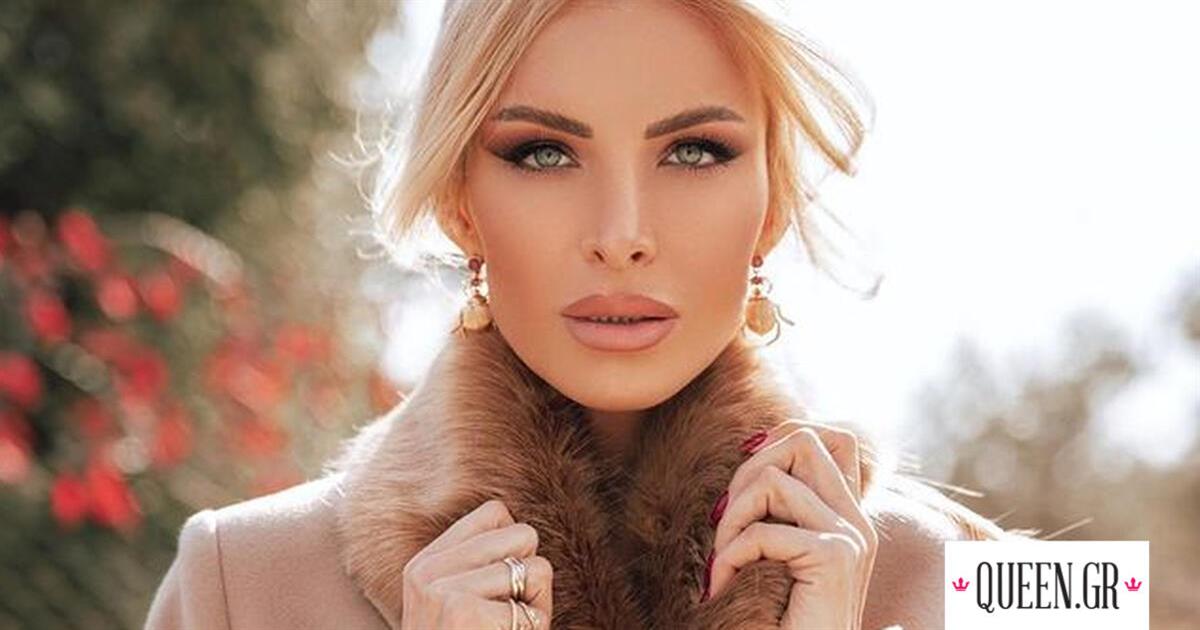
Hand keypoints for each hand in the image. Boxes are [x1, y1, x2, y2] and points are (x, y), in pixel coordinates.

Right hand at [401, 499, 552, 628]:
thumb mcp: (457, 604)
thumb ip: (479, 565)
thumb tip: (521, 523)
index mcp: (425, 565)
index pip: (496, 513)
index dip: (514, 548)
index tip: (499, 588)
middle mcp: (428, 571)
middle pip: (523, 534)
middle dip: (530, 576)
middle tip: (507, 615)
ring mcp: (442, 589)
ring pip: (536, 567)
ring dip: (535, 605)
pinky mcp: (462, 609)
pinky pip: (534, 601)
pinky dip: (534, 625)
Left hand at [704, 420, 878, 629]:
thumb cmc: (781, 619)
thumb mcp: (780, 552)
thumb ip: (780, 506)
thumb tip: (751, 446)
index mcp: (850, 516)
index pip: (833, 438)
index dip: (783, 438)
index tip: (745, 477)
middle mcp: (858, 521)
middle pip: (805, 440)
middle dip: (749, 469)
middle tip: (726, 519)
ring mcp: (850, 538)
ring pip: (775, 480)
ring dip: (732, 517)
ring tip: (722, 558)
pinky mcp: (834, 558)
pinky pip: (762, 532)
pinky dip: (730, 556)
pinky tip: (723, 585)